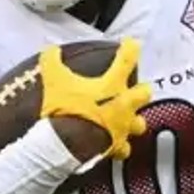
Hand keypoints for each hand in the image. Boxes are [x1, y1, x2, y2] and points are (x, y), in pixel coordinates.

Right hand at [39, 38, 151, 160]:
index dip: (131, 49)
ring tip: (128, 122)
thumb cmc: (66, 110)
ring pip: (139, 124)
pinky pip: (123, 149)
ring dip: (134, 122)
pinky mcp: (115, 148)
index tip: (133, 44)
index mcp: (111, 85)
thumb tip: (49, 50)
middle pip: (144, 93)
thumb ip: (51, 61)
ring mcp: (122, 128)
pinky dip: (120, 148)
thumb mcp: (53, 80)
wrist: (67, 144)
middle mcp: (123, 105)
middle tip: (135, 89)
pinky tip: (114, 147)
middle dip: (141, 90)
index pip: (127, 60)